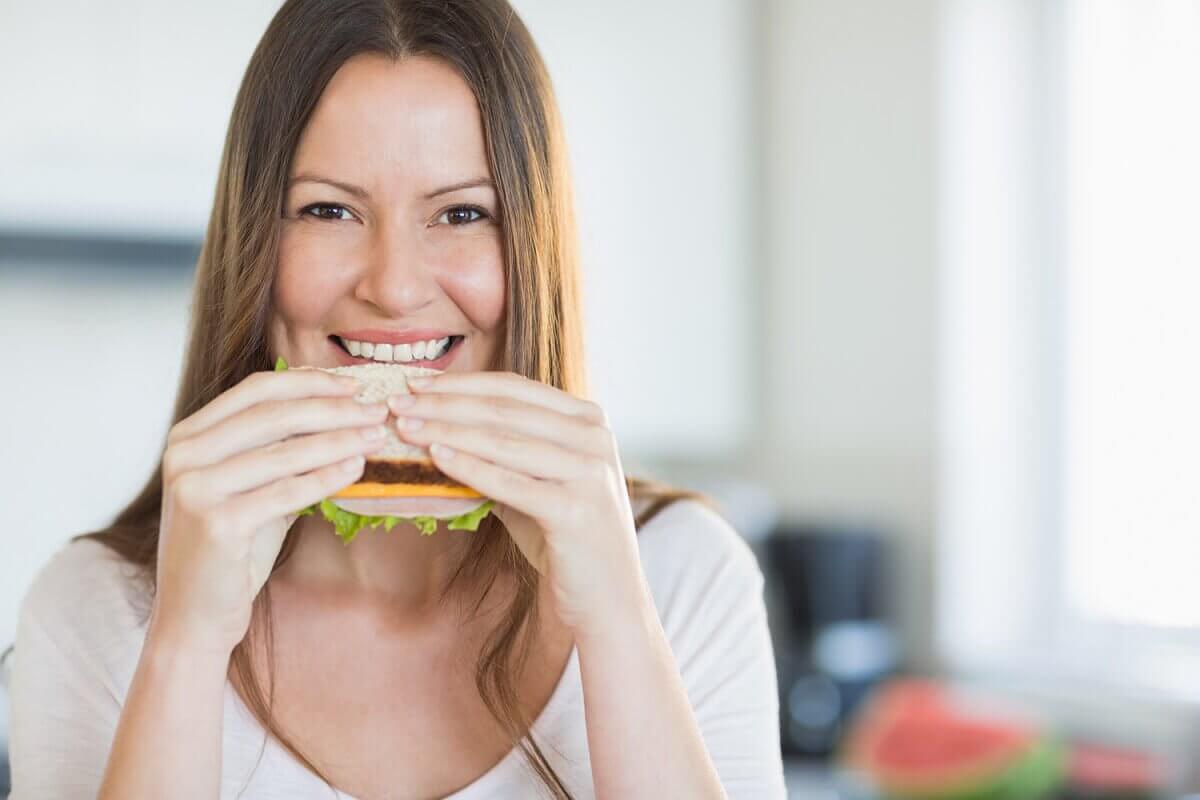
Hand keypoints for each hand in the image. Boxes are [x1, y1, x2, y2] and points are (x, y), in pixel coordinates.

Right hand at [150, 366, 389, 655]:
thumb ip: (281, 451)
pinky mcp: (215, 523)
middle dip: (333, 409)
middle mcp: (185, 455)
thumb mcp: (253, 488)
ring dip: (339, 440)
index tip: (354, 384)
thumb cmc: (233, 549)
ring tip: (377, 437)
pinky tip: (357, 468)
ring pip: (283, 452)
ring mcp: (195, 488)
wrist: (197, 616)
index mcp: (189, 436)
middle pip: (273, 415)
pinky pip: (286, 492)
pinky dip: (326, 476)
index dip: (309, 382)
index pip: (256, 390)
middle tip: (377, 409)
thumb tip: (344, 412)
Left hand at [388, 372, 643, 633]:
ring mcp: (589, 471)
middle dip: (444, 402)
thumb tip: (433, 428)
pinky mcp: (576, 509)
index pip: (514, 387)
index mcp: (588, 419)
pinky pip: (509, 482)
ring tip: (405, 426)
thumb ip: (499, 454)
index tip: (414, 382)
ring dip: (447, 430)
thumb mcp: (534, 483)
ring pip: (503, 440)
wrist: (606, 598)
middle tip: (396, 401)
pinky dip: (468, 466)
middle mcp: (595, 437)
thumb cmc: (563, 538)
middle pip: (504, 408)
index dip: (460, 382)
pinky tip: (435, 457)